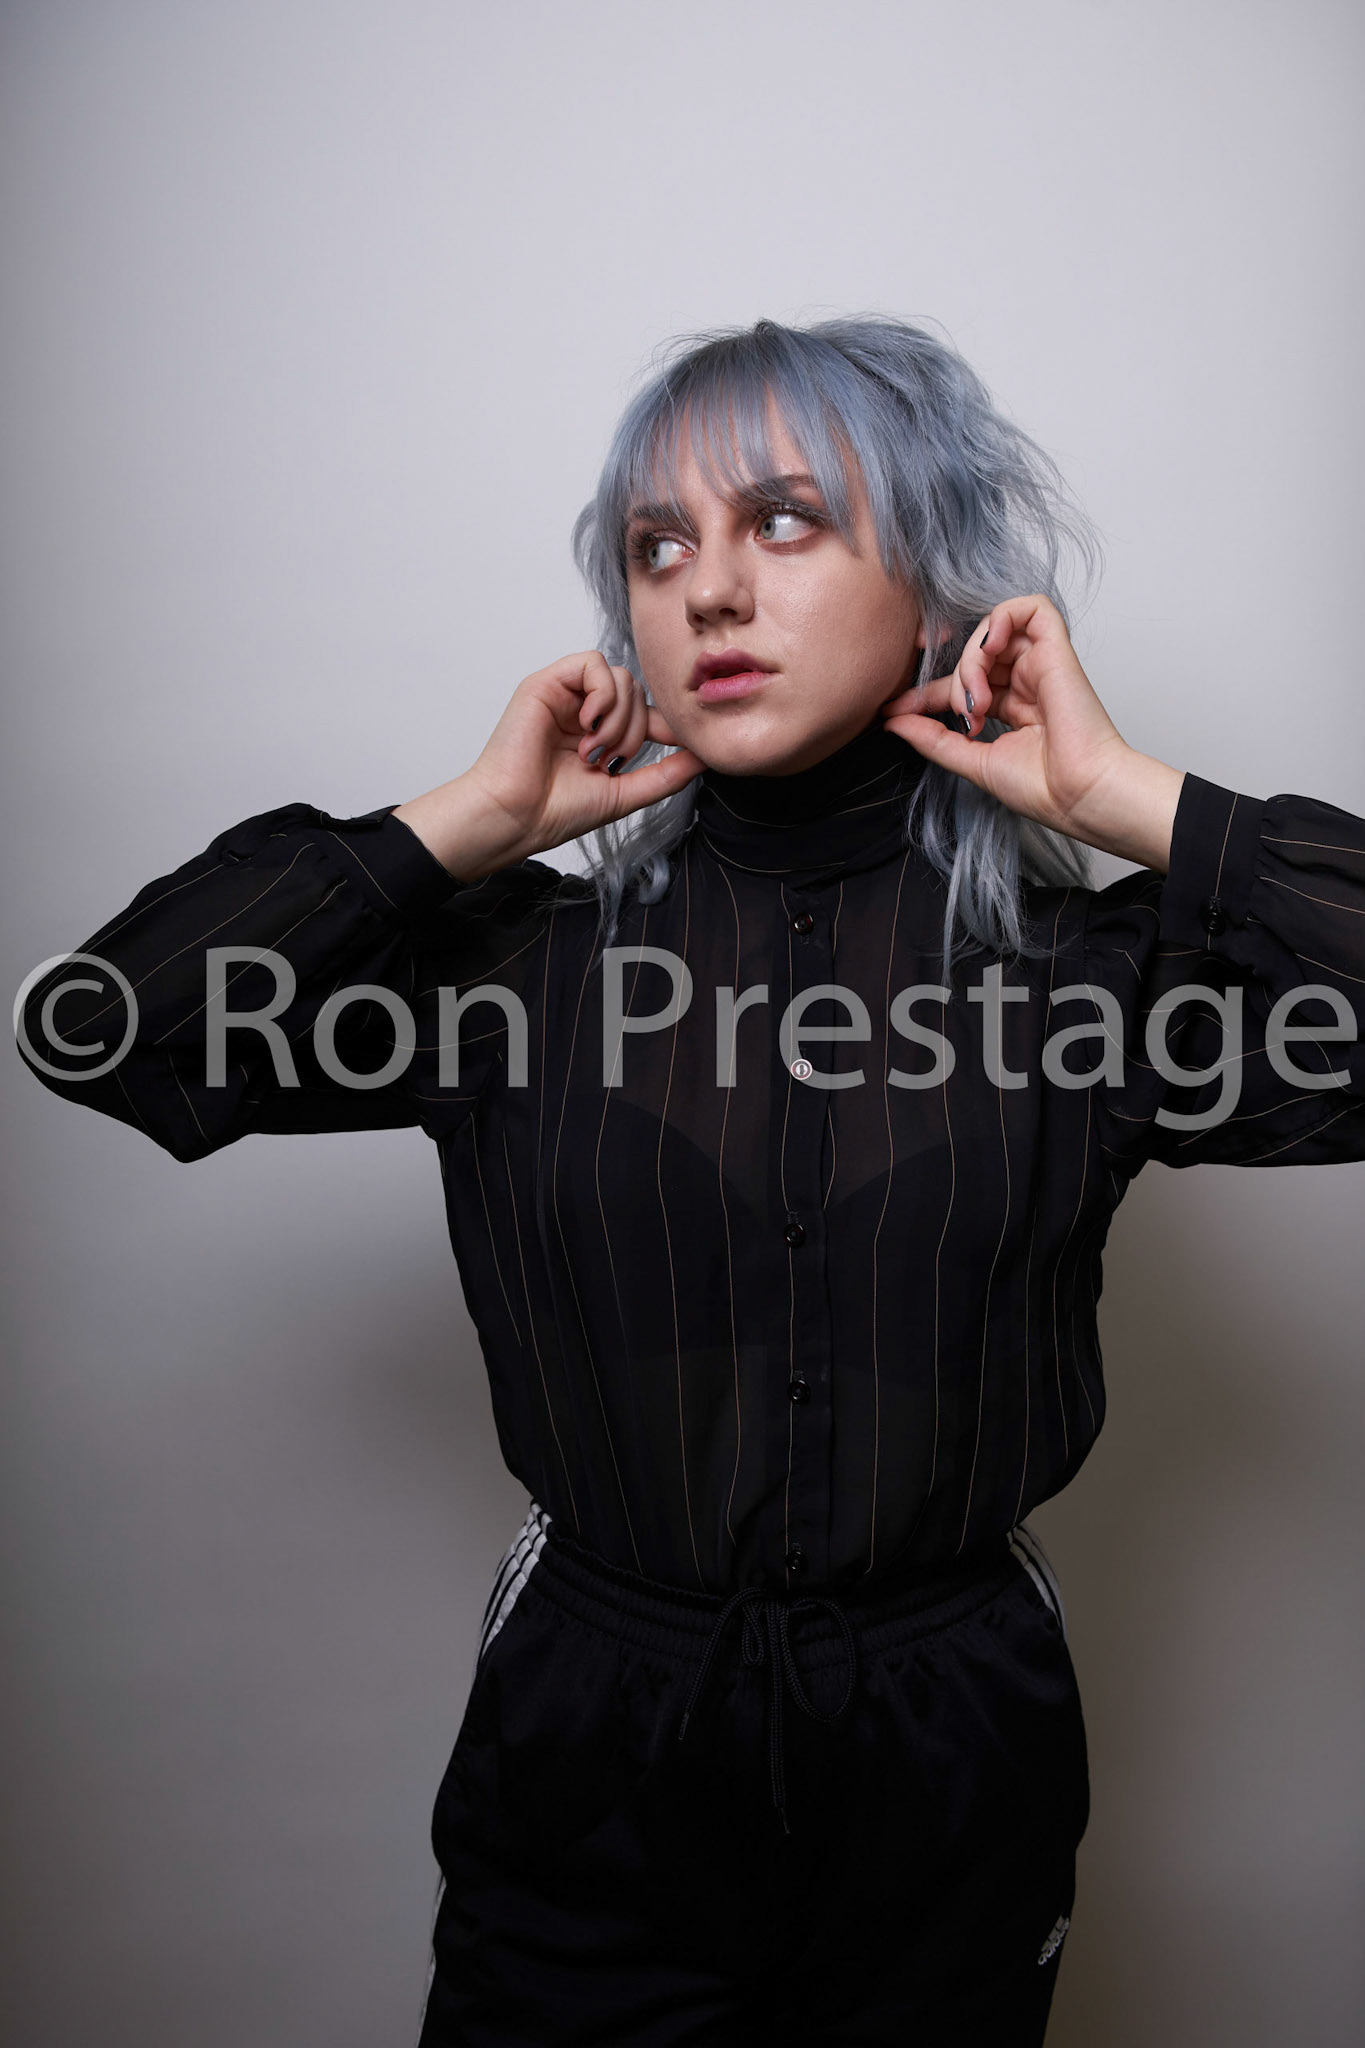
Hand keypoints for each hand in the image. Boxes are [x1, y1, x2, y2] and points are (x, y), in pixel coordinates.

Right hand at [395, 652, 704, 880]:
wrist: (515, 817)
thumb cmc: (556, 811)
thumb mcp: (626, 793)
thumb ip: (666, 774)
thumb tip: (704, 757)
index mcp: (599, 735)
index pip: (646, 713)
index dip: (664, 727)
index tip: (673, 748)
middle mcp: (582, 712)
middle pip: (637, 692)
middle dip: (635, 729)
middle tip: (610, 760)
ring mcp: (564, 696)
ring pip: (621, 677)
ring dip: (618, 717)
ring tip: (593, 750)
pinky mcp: (545, 683)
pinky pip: (592, 664)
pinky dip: (601, 694)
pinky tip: (587, 725)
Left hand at [878, 594, 1182, 870]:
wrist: (1078, 794)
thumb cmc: (1041, 788)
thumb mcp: (971, 760)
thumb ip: (932, 738)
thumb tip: (892, 722)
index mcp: (1012, 708)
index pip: (960, 684)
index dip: (924, 693)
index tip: (893, 711)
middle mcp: (1026, 682)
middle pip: (973, 655)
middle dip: (953, 680)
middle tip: (964, 715)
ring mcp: (1042, 664)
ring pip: (992, 631)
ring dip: (973, 659)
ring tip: (979, 699)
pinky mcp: (1058, 650)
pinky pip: (1029, 607)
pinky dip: (1001, 619)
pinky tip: (991, 651)